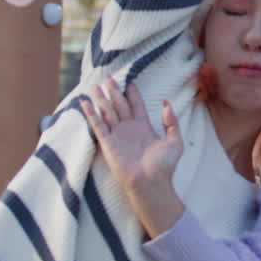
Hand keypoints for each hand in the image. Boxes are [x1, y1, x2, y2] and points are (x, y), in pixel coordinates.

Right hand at [80, 78, 184, 234]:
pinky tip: (85, 103)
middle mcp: (129, 129)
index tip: (129, 81)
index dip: (132, 93)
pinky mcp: (108, 143)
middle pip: (119, 105)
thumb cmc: (164, 166)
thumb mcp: (174, 141)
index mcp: (144, 127)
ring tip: (94, 86)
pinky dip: (91, 114)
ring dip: (100, 99)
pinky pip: (97, 125)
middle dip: (113, 91)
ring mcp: (117, 135)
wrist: (151, 183)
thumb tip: (167, 103)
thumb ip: (171, 121)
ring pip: (107, 112)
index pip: (136, 105)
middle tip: (108, 77)